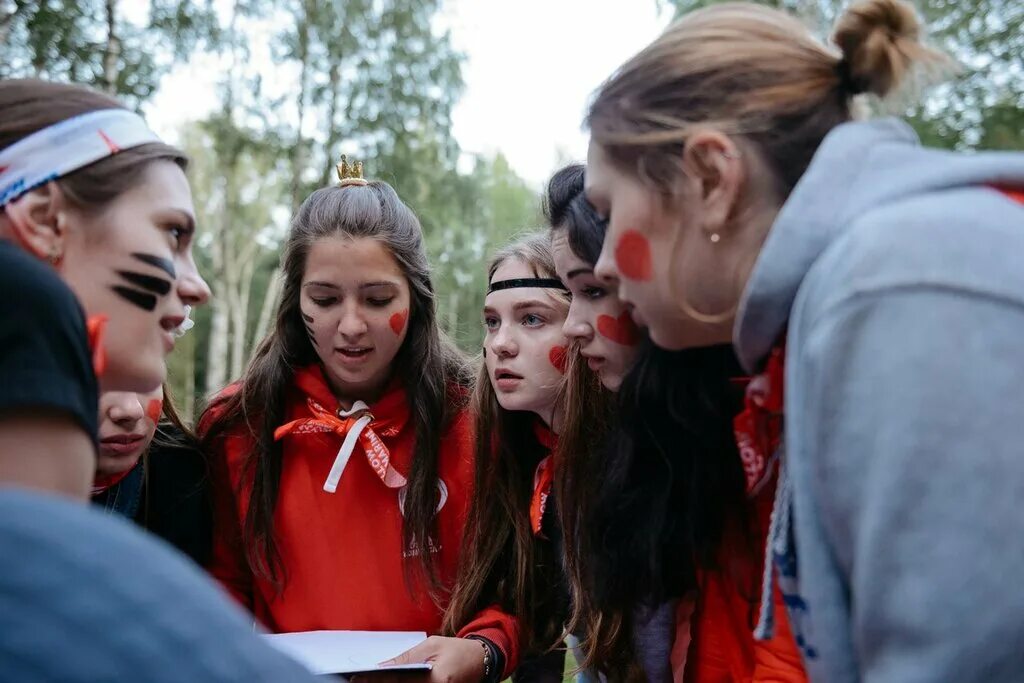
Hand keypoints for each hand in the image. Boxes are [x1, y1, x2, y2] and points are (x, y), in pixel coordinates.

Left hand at [352, 636, 485, 682]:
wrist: (480, 661)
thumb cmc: (456, 650)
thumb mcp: (431, 645)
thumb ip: (407, 658)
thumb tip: (382, 667)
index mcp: (437, 679)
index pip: (400, 681)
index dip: (376, 680)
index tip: (357, 679)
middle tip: (357, 681)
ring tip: (368, 682)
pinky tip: (387, 682)